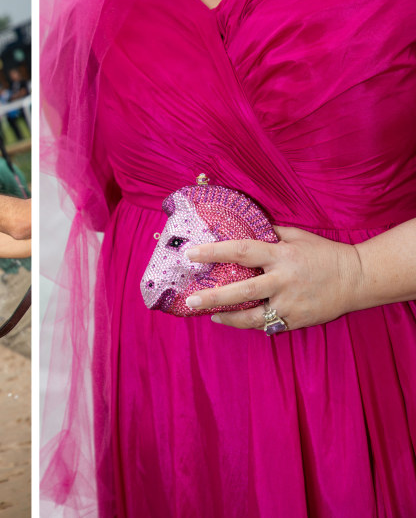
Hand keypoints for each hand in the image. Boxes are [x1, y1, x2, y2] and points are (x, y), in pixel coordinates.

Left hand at [183, 226, 363, 330]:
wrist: (358, 279)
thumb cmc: (325, 254)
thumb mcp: (298, 236)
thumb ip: (271, 234)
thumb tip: (245, 226)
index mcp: (281, 255)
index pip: (242, 250)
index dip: (214, 252)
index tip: (192, 254)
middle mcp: (283, 280)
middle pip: (242, 290)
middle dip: (213, 297)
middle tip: (191, 300)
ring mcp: (290, 303)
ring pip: (252, 316)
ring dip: (228, 318)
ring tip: (210, 316)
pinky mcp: (296, 320)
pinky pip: (268, 324)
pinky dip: (251, 323)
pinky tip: (237, 320)